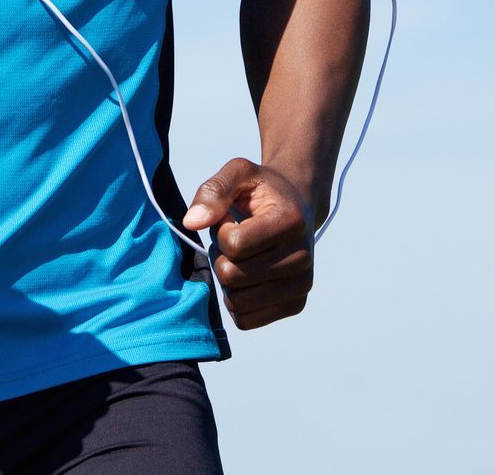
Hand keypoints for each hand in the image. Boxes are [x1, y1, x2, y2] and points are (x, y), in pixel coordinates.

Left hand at [181, 157, 315, 329]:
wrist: (296, 206)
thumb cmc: (262, 190)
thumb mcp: (238, 173)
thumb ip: (213, 191)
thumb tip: (191, 222)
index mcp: (291, 221)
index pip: (233, 245)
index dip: (221, 231)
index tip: (233, 219)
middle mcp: (303, 257)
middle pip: (231, 276)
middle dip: (222, 256)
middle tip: (236, 238)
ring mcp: (302, 285)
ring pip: (236, 301)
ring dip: (228, 279)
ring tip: (243, 256)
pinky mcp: (295, 304)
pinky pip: (246, 319)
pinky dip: (237, 299)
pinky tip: (248, 276)